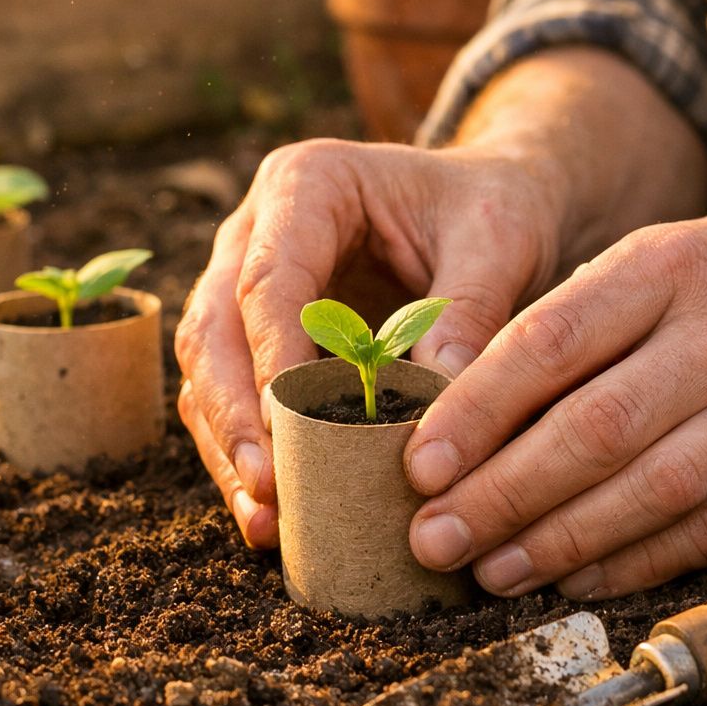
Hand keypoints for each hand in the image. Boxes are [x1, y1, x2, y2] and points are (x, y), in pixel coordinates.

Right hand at [175, 138, 565, 546]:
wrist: (489, 213)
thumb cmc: (490, 211)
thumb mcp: (498, 240)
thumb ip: (468, 308)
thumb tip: (439, 397)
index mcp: (306, 185)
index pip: (269, 278)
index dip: (271, 354)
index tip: (286, 425)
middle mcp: (256, 235)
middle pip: (213, 329)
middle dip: (233, 413)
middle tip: (266, 485)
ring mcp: (246, 291)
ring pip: (208, 374)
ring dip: (230, 449)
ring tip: (265, 521)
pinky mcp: (259, 343)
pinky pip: (235, 403)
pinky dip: (250, 457)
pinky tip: (275, 517)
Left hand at [404, 196, 706, 598]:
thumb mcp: (658, 255)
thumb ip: (572, 321)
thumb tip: (464, 410)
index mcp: (670, 268)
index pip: (554, 343)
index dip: (479, 411)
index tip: (419, 463)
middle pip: (595, 431)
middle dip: (501, 495)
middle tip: (432, 538)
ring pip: (647, 494)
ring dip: (557, 544)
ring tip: (487, 571)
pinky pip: (701, 533)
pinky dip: (629, 565)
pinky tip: (569, 580)